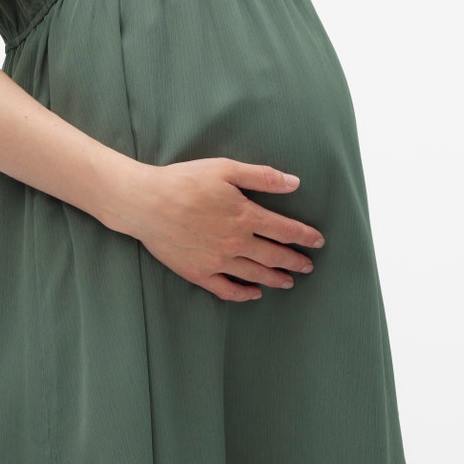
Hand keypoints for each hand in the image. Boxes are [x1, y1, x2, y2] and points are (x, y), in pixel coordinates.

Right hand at [119, 158, 324, 302]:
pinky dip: (244, 294)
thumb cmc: (183, 180)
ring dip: (275, 279)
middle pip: (274, 256)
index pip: (285, 230)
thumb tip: (294, 183)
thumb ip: (261, 177)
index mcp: (245, 216)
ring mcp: (218, 261)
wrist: (145, 203)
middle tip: (308, 266)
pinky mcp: (198, 273)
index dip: (305, 236)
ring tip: (288, 282)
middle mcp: (236, 242)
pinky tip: (254, 294)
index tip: (318, 241)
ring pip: (255, 274)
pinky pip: (227, 289)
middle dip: (295, 261)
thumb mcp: (225, 169)